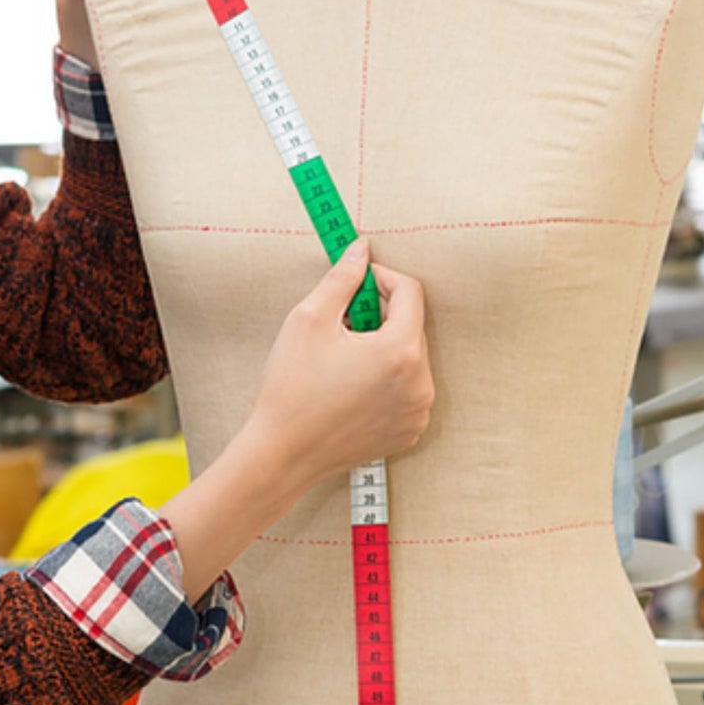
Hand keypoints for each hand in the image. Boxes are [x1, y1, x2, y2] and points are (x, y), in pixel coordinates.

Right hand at [247, 241, 432, 490]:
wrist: (282, 454)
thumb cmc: (291, 387)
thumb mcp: (309, 319)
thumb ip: (342, 278)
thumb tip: (361, 249)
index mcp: (401, 351)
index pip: (410, 291)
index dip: (381, 278)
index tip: (356, 283)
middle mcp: (421, 384)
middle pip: (411, 325)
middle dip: (380, 315)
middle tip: (341, 324)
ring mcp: (418, 412)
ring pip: (410, 356)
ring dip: (383, 346)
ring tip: (343, 359)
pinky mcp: (409, 431)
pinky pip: (407, 388)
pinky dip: (386, 379)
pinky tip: (350, 386)